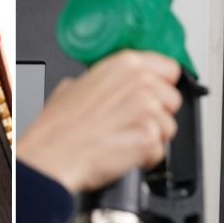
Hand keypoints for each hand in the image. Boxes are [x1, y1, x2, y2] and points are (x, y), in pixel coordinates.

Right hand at [16, 50, 181, 192]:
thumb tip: (111, 84)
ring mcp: (146, 110)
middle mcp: (139, 82)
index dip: (161, 86)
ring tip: (123, 139)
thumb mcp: (74, 86)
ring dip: (151, 138)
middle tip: (131, 124)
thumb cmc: (57, 127)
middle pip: (173, 100)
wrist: (51, 155)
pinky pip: (160, 151)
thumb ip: (102, 80)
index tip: (152, 96)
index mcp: (124, 64)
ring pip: (168, 127)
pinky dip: (146, 158)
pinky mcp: (148, 138)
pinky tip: (124, 154)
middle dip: (158, 115)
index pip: (170, 70)